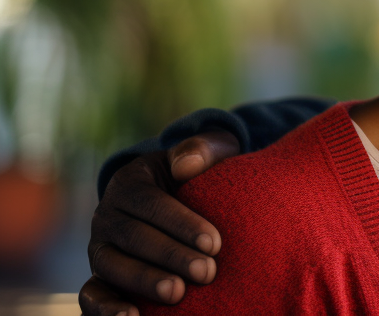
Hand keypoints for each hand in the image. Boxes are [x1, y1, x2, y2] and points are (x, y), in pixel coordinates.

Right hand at [80, 131, 239, 314]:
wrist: (184, 200)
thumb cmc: (200, 176)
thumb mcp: (206, 153)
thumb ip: (200, 150)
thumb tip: (186, 165)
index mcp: (129, 183)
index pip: (150, 203)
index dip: (181, 223)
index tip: (215, 242)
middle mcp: (107, 216)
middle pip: (133, 237)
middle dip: (171, 256)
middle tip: (207, 272)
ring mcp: (100, 249)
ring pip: (111, 266)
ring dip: (144, 282)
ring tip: (178, 294)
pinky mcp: (100, 279)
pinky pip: (92, 295)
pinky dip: (105, 308)